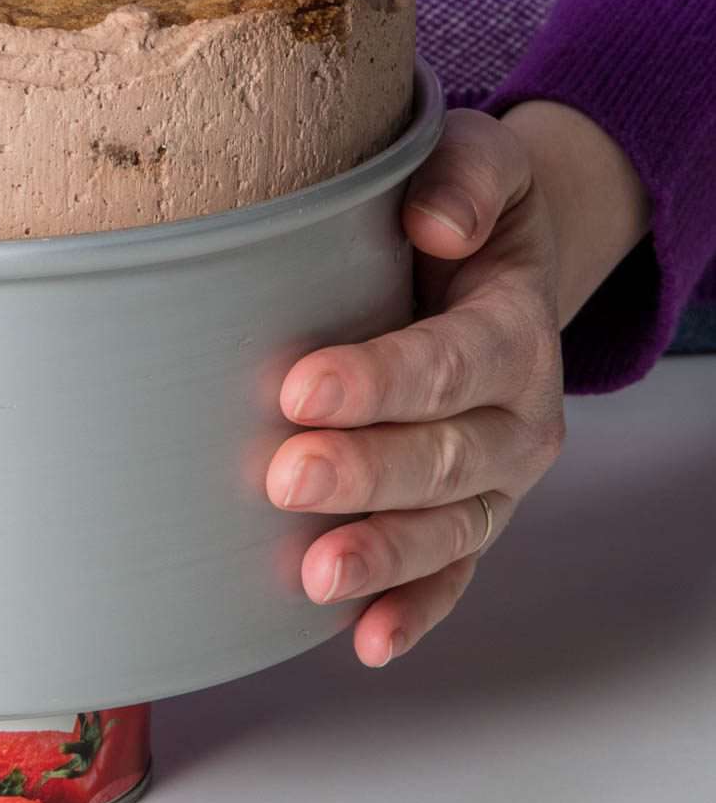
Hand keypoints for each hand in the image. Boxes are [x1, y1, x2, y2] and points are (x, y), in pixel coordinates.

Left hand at [267, 107, 585, 665]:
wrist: (488, 265)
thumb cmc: (456, 215)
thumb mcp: (473, 162)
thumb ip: (464, 177)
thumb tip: (437, 223)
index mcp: (513, 331)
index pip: (451, 362)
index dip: (380, 380)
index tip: (299, 386)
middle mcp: (516, 418)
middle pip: (447, 457)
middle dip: (367, 472)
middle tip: (286, 473)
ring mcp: (494, 480)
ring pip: (449, 530)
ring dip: (383, 555)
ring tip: (315, 574)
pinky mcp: (466, 519)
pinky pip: (450, 576)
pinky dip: (413, 610)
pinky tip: (364, 640)